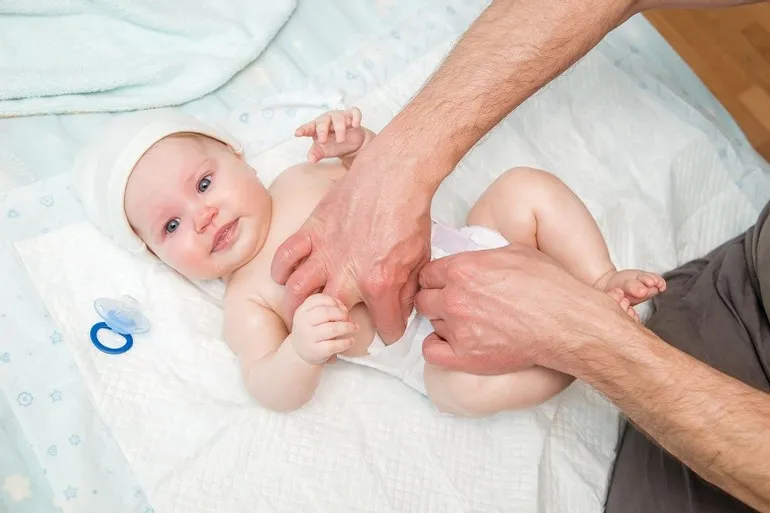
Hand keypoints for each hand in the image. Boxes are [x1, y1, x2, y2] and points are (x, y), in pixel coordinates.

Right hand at [271, 130, 433, 342]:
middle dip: (335, 332)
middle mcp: (347, 275)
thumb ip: (408, 292)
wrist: (396, 176)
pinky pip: (286, 256)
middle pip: (331, 320)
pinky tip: (285, 276)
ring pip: (297, 293)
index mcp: (380, 284)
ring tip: (301, 312)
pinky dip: (281, 269)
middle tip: (339, 327)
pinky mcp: (312, 231)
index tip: (390, 327)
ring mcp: (326, 253)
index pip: (386, 328)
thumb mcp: (421, 260)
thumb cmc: (410, 214)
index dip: (391, 331)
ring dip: (297, 308)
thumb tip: (399, 311)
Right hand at [290, 293, 357, 364]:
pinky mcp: (314, 351)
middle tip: (349, 319)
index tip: (342, 308)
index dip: (334, 302)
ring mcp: (307, 337)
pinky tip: (350, 341)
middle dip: (342, 314)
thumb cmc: (313, 330)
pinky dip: (345, 342)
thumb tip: (345, 311)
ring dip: (348, 327)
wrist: (300, 352)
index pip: (319, 299)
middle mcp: (302, 322)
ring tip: (354, 328)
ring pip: (332, 329)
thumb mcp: (316, 317)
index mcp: (302, 310)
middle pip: (326, 312)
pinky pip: (333, 345)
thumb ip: (330, 310)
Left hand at [295, 107, 366, 162]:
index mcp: (317, 127)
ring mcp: (340, 116)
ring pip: (339, 117)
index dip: (303, 130)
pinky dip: (355, 118)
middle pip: (323, 120)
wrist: (350, 143)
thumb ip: (316, 154)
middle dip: (322, 130)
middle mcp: (327, 120)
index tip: (297, 134)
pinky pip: (355, 112)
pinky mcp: (353, 116)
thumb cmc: (333, 144)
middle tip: (322, 141)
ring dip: (339, 128)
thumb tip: (311, 160)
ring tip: (341, 140)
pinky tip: (354, 125)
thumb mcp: (323, 150)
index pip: (309, 127)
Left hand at [414, 243, 634, 374]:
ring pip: (432, 323)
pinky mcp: (464, 356)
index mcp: (462, 269)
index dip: (437, 280)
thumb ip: (481, 257)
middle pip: (424, 299)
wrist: (566, 323)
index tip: (445, 285)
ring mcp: (458, 328)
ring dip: (444, 322)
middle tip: (456, 305)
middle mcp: (454, 298)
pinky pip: (431, 351)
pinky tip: (451, 343)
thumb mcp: (513, 252)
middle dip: (437, 300)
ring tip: (468, 324)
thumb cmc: (549, 286)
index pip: (428, 274)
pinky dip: (437, 347)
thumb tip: (471, 260)